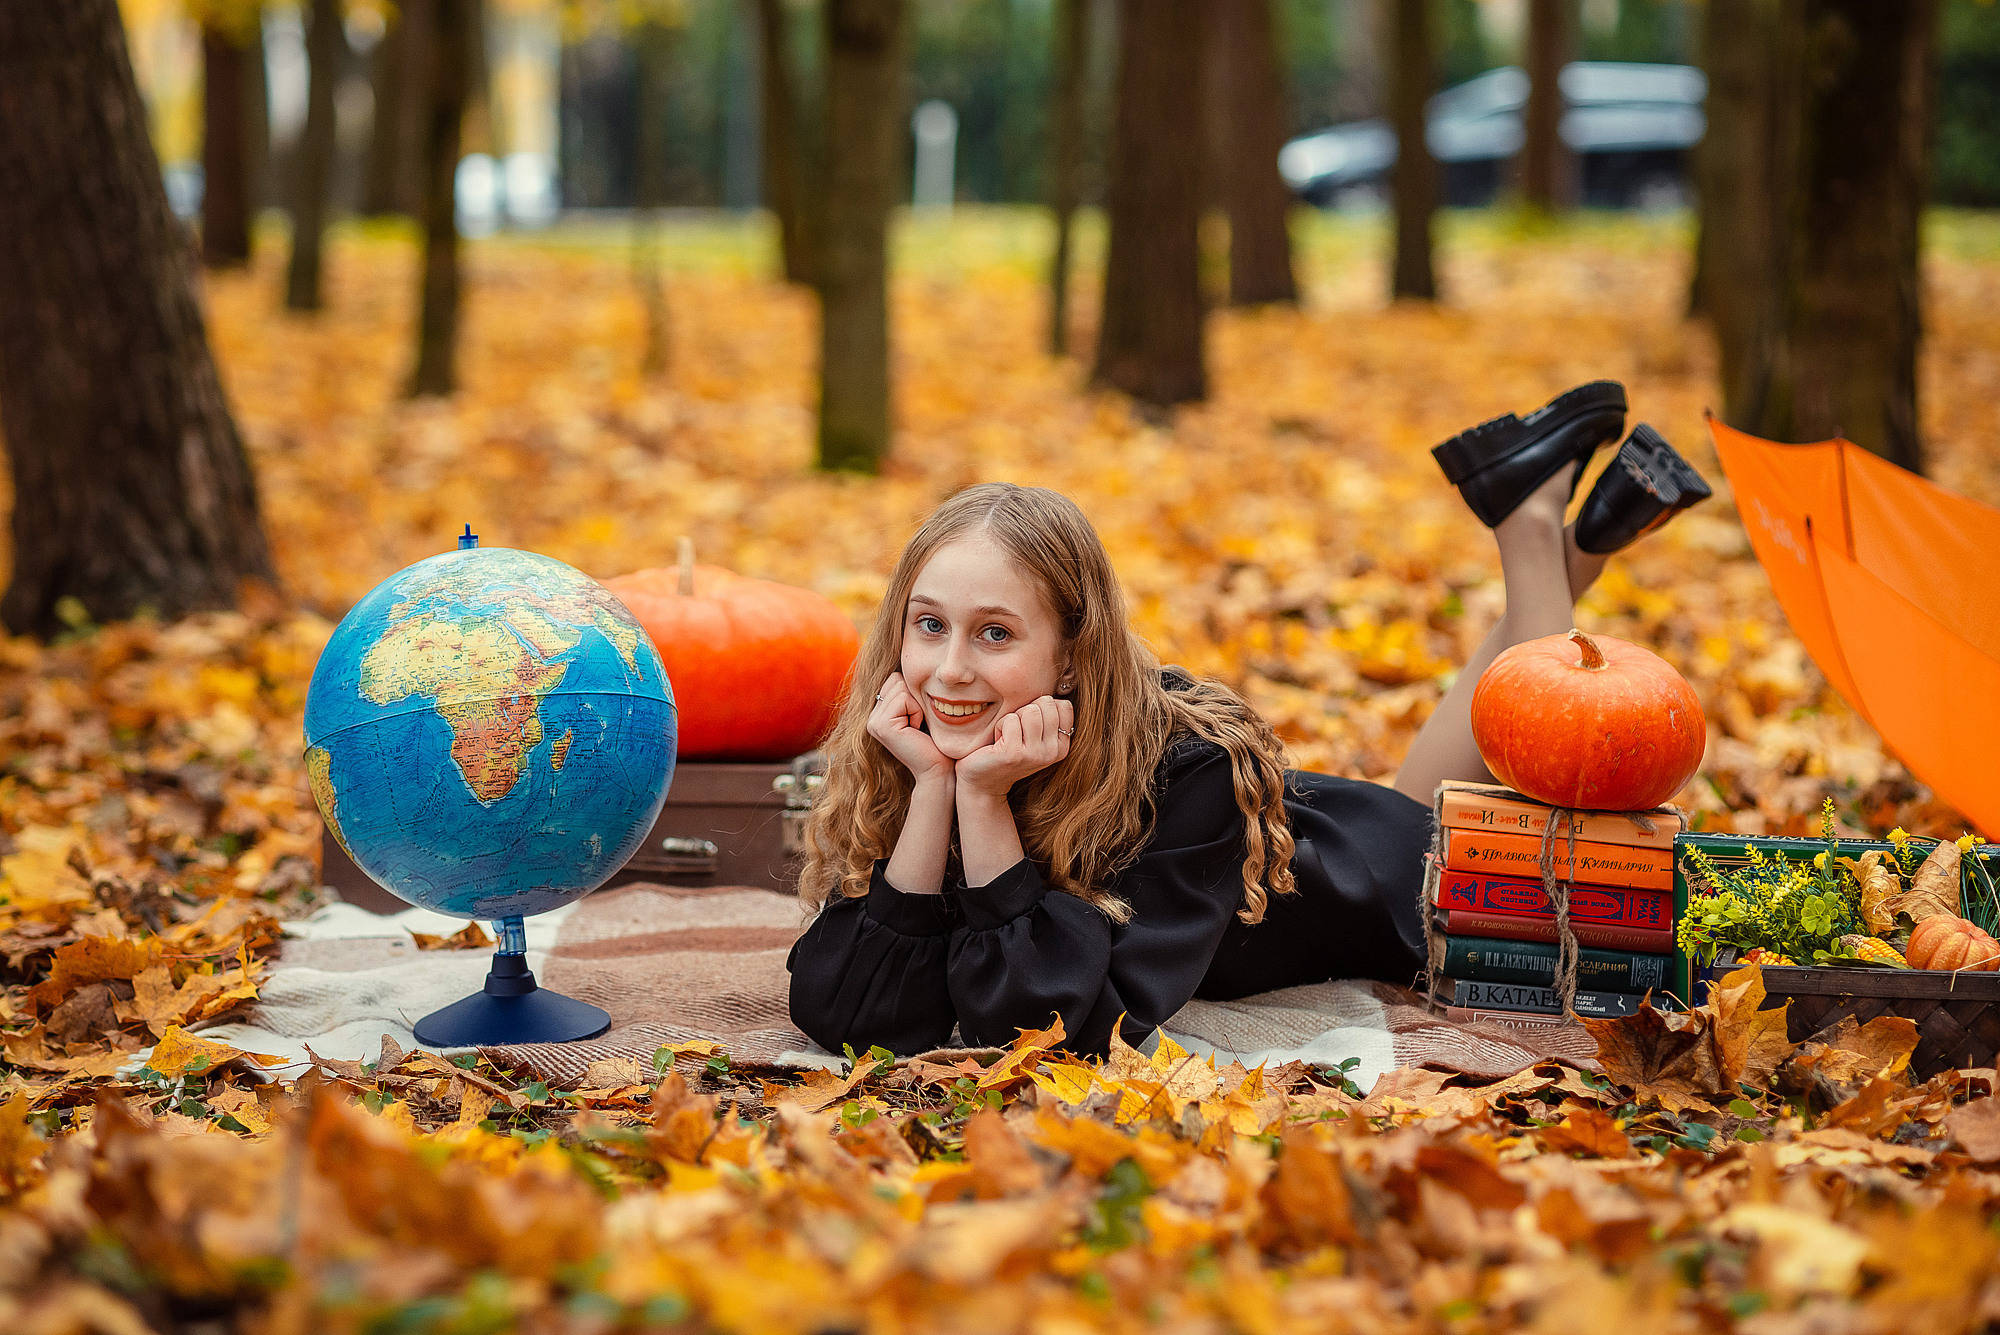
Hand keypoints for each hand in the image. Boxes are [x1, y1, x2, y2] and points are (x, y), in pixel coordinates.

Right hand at [867, 672, 951, 783]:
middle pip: (896, 679)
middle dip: (915, 697)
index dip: (915, 693)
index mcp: (879, 713)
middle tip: (920, 723)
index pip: (896, 678)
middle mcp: (872, 717)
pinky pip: (903, 697)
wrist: (938, 769)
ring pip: (900, 686)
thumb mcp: (922, 711)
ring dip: (917, 705)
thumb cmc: (937, 742)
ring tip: (918, 727)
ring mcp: (873, 722)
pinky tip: (916, 730)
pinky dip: (916, 710)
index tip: (920, 719)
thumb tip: (913, 664)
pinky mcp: (881, 725)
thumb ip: (911, 694)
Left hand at [954, 696, 1073, 797]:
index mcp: (1062, 745)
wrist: (983, 781)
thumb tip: (1059, 681)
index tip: (1029, 725)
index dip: (1041, 706)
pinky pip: (1010, 720)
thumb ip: (1046, 715)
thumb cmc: (1007, 749)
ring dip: (1012, 718)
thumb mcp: (1033, 734)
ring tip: (1007, 735)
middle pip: (1046, 703)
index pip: (1063, 705)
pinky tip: (997, 742)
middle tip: (1016, 731)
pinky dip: (1000, 725)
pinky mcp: (1015, 753)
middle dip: (1026, 710)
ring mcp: (1036, 754)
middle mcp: (1053, 752)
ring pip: (1030, 710)